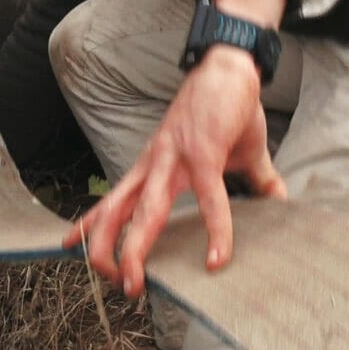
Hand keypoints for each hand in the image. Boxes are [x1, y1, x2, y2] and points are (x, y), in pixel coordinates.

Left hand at [62, 46, 287, 298]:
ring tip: (135, 282)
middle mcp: (154, 163)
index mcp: (153, 165)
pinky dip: (215, 231)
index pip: (113, 198)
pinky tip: (216, 257)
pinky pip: (208, 199)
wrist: (231, 66)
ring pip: (145, 211)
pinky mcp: (203, 152)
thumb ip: (255, 183)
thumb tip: (279, 203)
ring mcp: (174, 158)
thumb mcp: (237, 154)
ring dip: (135, 249)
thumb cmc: (229, 109)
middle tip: (108, 282)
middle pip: (116, 211)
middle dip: (105, 249)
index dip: (90, 222)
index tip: (69, 243)